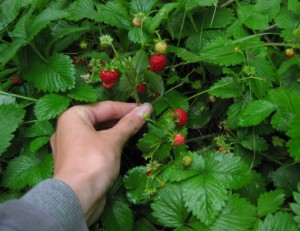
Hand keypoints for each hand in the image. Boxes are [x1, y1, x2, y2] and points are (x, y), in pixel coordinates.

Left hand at [50, 101, 151, 224]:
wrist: (76, 199)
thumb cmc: (93, 162)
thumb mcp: (114, 140)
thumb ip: (129, 123)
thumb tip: (146, 107)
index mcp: (73, 117)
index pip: (105, 107)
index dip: (126, 108)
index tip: (145, 108)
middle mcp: (69, 129)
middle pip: (100, 119)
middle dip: (121, 119)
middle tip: (142, 119)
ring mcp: (71, 146)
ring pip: (98, 133)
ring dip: (116, 132)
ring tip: (136, 130)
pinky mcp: (77, 160)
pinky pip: (95, 145)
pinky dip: (109, 143)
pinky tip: (123, 144)